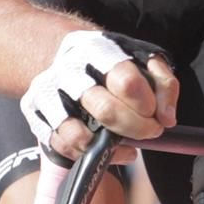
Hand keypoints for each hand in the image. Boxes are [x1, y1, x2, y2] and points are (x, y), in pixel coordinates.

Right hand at [19, 31, 178, 162]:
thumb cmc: (108, 63)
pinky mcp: (35, 114)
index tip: (154, 112)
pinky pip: (61, 146)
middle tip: (149, 131)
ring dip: (109, 147)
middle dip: (136, 128)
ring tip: (124, 143)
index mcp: (97, 50)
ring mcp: (47, 93)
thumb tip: (167, 117)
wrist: (59, 54)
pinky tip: (104, 150)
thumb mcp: (140, 59)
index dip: (147, 103)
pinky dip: (87, 154)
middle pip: (105, 110)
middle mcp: (68, 70)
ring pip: (77, 134)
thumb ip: (162, 83)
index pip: (126, 80)